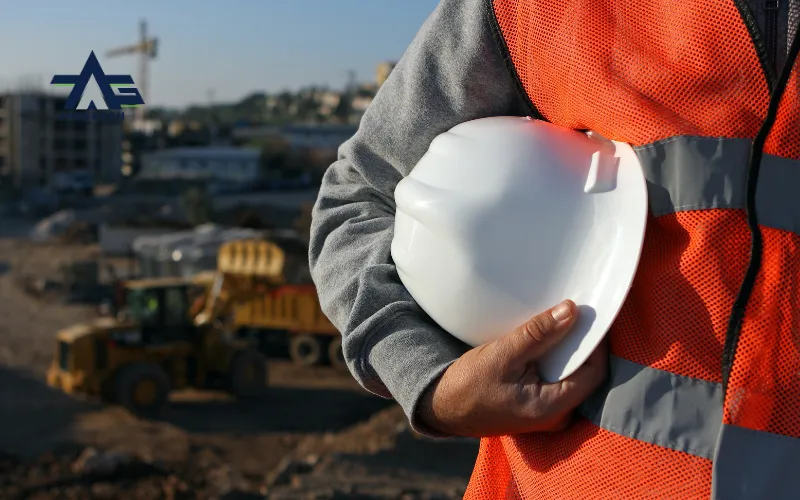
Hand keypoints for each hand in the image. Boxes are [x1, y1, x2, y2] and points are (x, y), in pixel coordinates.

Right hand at [417, 300, 607, 436]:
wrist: (443, 407)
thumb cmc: (468, 385)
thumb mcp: (502, 354)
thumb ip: (539, 333)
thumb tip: (571, 311)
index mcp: (551, 408)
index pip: (593, 372)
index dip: (595, 342)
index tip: (588, 315)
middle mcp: (556, 416)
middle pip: (586, 374)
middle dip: (580, 344)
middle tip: (572, 314)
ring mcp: (548, 413)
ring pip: (572, 375)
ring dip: (566, 350)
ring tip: (556, 325)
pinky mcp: (539, 406)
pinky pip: (558, 379)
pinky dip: (554, 360)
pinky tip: (544, 343)